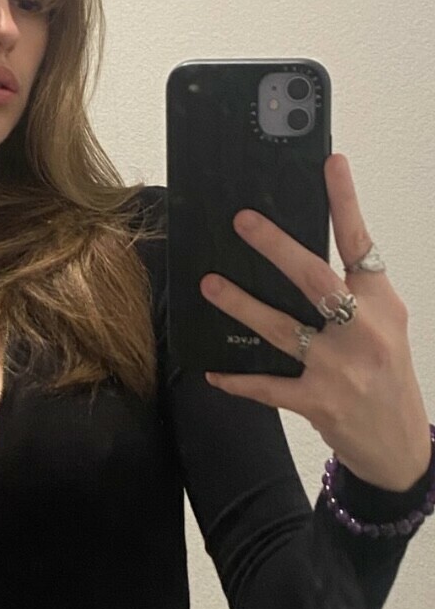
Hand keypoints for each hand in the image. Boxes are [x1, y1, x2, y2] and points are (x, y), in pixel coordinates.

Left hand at [199, 153, 429, 490]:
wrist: (400, 444)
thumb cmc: (387, 374)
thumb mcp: (384, 323)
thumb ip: (351, 290)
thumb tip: (295, 255)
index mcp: (381, 303)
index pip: (360, 243)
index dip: (345, 201)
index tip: (330, 163)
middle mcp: (362, 330)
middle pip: (314, 279)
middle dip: (276, 247)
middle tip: (243, 221)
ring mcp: (339, 367)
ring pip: (281, 327)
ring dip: (241, 304)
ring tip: (210, 284)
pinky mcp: (318, 401)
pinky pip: (267, 386)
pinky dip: (237, 379)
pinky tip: (212, 371)